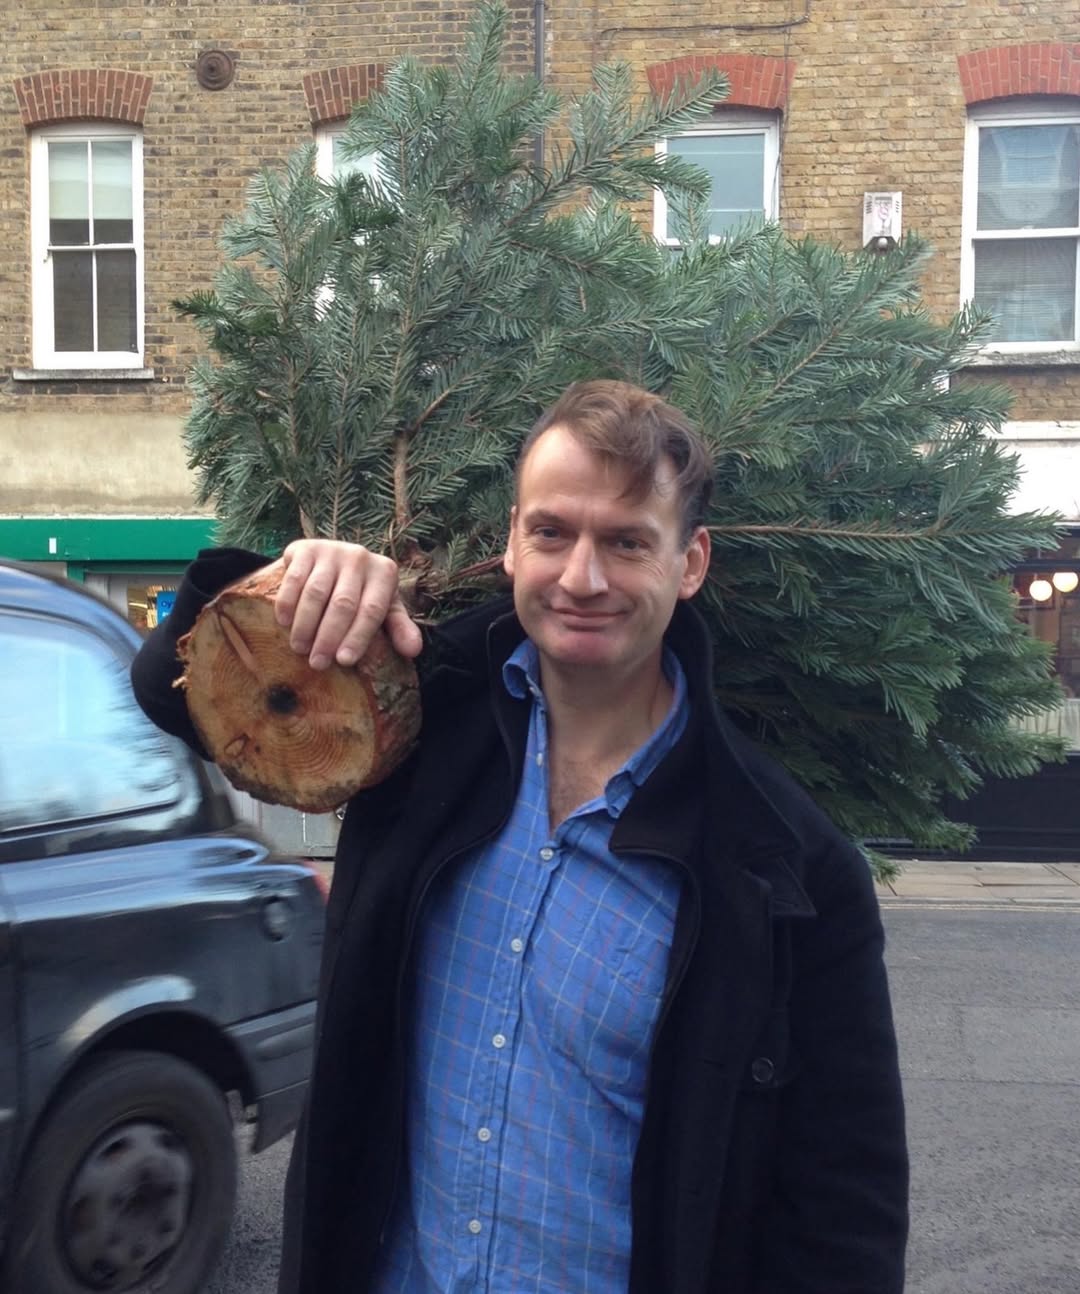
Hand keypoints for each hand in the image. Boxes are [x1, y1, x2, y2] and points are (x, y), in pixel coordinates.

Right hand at [272, 539, 422, 669]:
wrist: (333, 558)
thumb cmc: (363, 591)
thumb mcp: (384, 606)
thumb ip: (399, 627)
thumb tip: (414, 651)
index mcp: (384, 572)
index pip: (372, 610)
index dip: (358, 637)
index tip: (344, 661)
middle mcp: (360, 557)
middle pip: (343, 604)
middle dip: (329, 637)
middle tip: (318, 663)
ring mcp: (331, 550)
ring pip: (316, 593)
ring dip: (306, 624)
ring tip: (300, 649)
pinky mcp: (305, 548)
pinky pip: (294, 579)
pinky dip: (287, 603)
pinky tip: (284, 623)